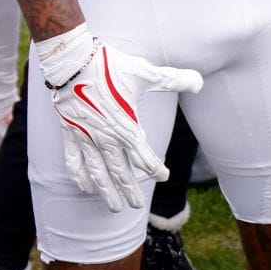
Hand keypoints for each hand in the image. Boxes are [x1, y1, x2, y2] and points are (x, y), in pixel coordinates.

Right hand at [35, 25, 203, 212]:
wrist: (72, 62)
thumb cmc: (110, 67)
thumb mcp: (144, 73)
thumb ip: (173, 79)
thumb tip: (200, 81)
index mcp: (126, 127)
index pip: (144, 158)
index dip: (155, 169)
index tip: (163, 175)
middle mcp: (106, 139)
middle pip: (121, 173)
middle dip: (130, 190)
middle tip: (137, 205)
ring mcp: (87, 139)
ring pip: (98, 173)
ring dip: (107, 192)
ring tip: (115, 207)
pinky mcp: (71, 133)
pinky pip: (74, 162)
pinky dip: (80, 177)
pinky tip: (85, 188)